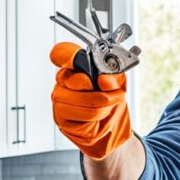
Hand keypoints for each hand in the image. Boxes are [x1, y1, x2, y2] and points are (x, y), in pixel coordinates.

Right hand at [50, 42, 131, 159]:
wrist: (111, 126)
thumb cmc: (111, 102)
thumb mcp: (119, 84)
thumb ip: (113, 77)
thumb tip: (103, 78)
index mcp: (75, 67)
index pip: (62, 53)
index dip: (68, 55)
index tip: (79, 61)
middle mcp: (63, 81)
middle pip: (77, 80)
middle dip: (101, 91)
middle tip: (112, 95)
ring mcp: (59, 99)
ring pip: (81, 100)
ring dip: (103, 106)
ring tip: (108, 108)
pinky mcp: (61, 117)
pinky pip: (83, 115)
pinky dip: (98, 116)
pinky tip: (97, 117)